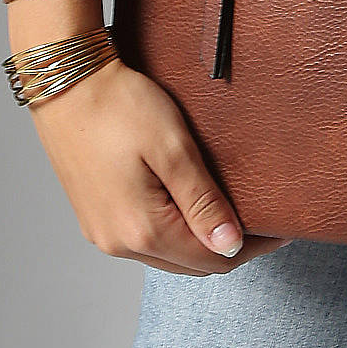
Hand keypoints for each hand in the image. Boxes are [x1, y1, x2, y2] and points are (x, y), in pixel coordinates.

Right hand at [7, 0, 283, 272]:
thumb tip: (231, 245)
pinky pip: (144, 240)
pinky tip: (189, 207)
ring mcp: (103, 233)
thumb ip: (203, 201)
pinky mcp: (94, 217)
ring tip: (231, 212)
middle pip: (190, 264)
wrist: (65, 83)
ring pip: (167, 255)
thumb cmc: (120, 106)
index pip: (212, 259)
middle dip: (229, 248)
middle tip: (262, 220)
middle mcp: (119, 244)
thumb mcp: (173, 148)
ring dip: (200, 242)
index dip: (252, 247)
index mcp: (142, 231)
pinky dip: (173, 232)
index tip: (281, 228)